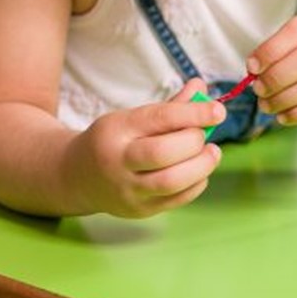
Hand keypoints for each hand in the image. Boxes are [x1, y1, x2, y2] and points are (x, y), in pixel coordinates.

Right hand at [71, 78, 224, 217]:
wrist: (77, 177)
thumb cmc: (114, 140)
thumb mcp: (133, 117)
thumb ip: (170, 106)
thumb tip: (201, 87)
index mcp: (119, 129)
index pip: (159, 119)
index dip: (194, 113)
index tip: (219, 111)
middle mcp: (119, 161)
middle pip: (162, 153)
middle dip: (193, 142)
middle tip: (204, 135)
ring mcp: (128, 190)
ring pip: (170, 182)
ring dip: (201, 166)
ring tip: (212, 153)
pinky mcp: (139, 211)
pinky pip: (175, 201)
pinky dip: (196, 185)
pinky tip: (200, 172)